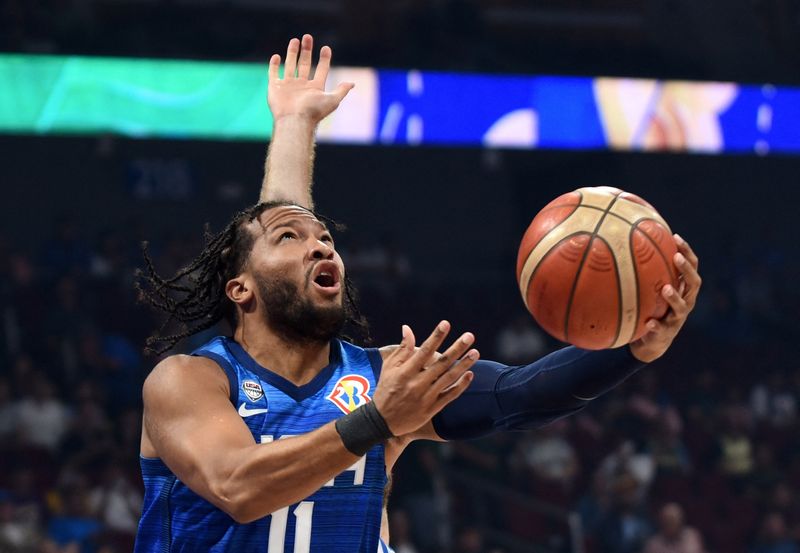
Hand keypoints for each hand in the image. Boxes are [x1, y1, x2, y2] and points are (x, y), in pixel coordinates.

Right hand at [268, 34, 353, 123]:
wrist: (294, 120)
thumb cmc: (313, 111)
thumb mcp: (332, 100)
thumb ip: (341, 91)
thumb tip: (352, 83)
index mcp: (315, 88)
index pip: (322, 70)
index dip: (325, 59)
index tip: (326, 48)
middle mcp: (302, 86)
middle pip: (305, 64)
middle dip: (307, 50)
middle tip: (307, 37)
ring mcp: (288, 86)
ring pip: (290, 65)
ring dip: (292, 53)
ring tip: (295, 40)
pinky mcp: (275, 87)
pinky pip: (273, 73)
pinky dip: (274, 65)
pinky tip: (276, 56)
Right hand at [373, 321, 477, 435]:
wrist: (382, 422)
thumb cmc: (385, 390)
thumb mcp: (389, 368)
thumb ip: (402, 349)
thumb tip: (407, 328)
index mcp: (405, 372)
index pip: (424, 350)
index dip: (436, 337)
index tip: (446, 324)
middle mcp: (417, 384)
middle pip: (441, 363)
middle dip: (456, 348)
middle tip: (470, 336)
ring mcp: (426, 397)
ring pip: (449, 378)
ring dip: (463, 365)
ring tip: (475, 352)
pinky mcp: (431, 409)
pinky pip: (450, 396)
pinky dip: (461, 385)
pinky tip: (470, 374)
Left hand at [629, 234, 701, 362]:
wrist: (652, 341)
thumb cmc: (652, 309)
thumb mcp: (652, 290)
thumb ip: (648, 273)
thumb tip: (630, 246)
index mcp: (684, 290)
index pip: (692, 267)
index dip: (687, 252)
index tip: (675, 238)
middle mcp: (685, 302)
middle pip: (694, 284)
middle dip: (687, 269)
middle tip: (676, 258)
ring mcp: (677, 319)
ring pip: (681, 307)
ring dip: (674, 297)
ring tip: (665, 289)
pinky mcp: (665, 333)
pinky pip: (661, 329)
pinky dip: (656, 325)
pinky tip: (649, 322)